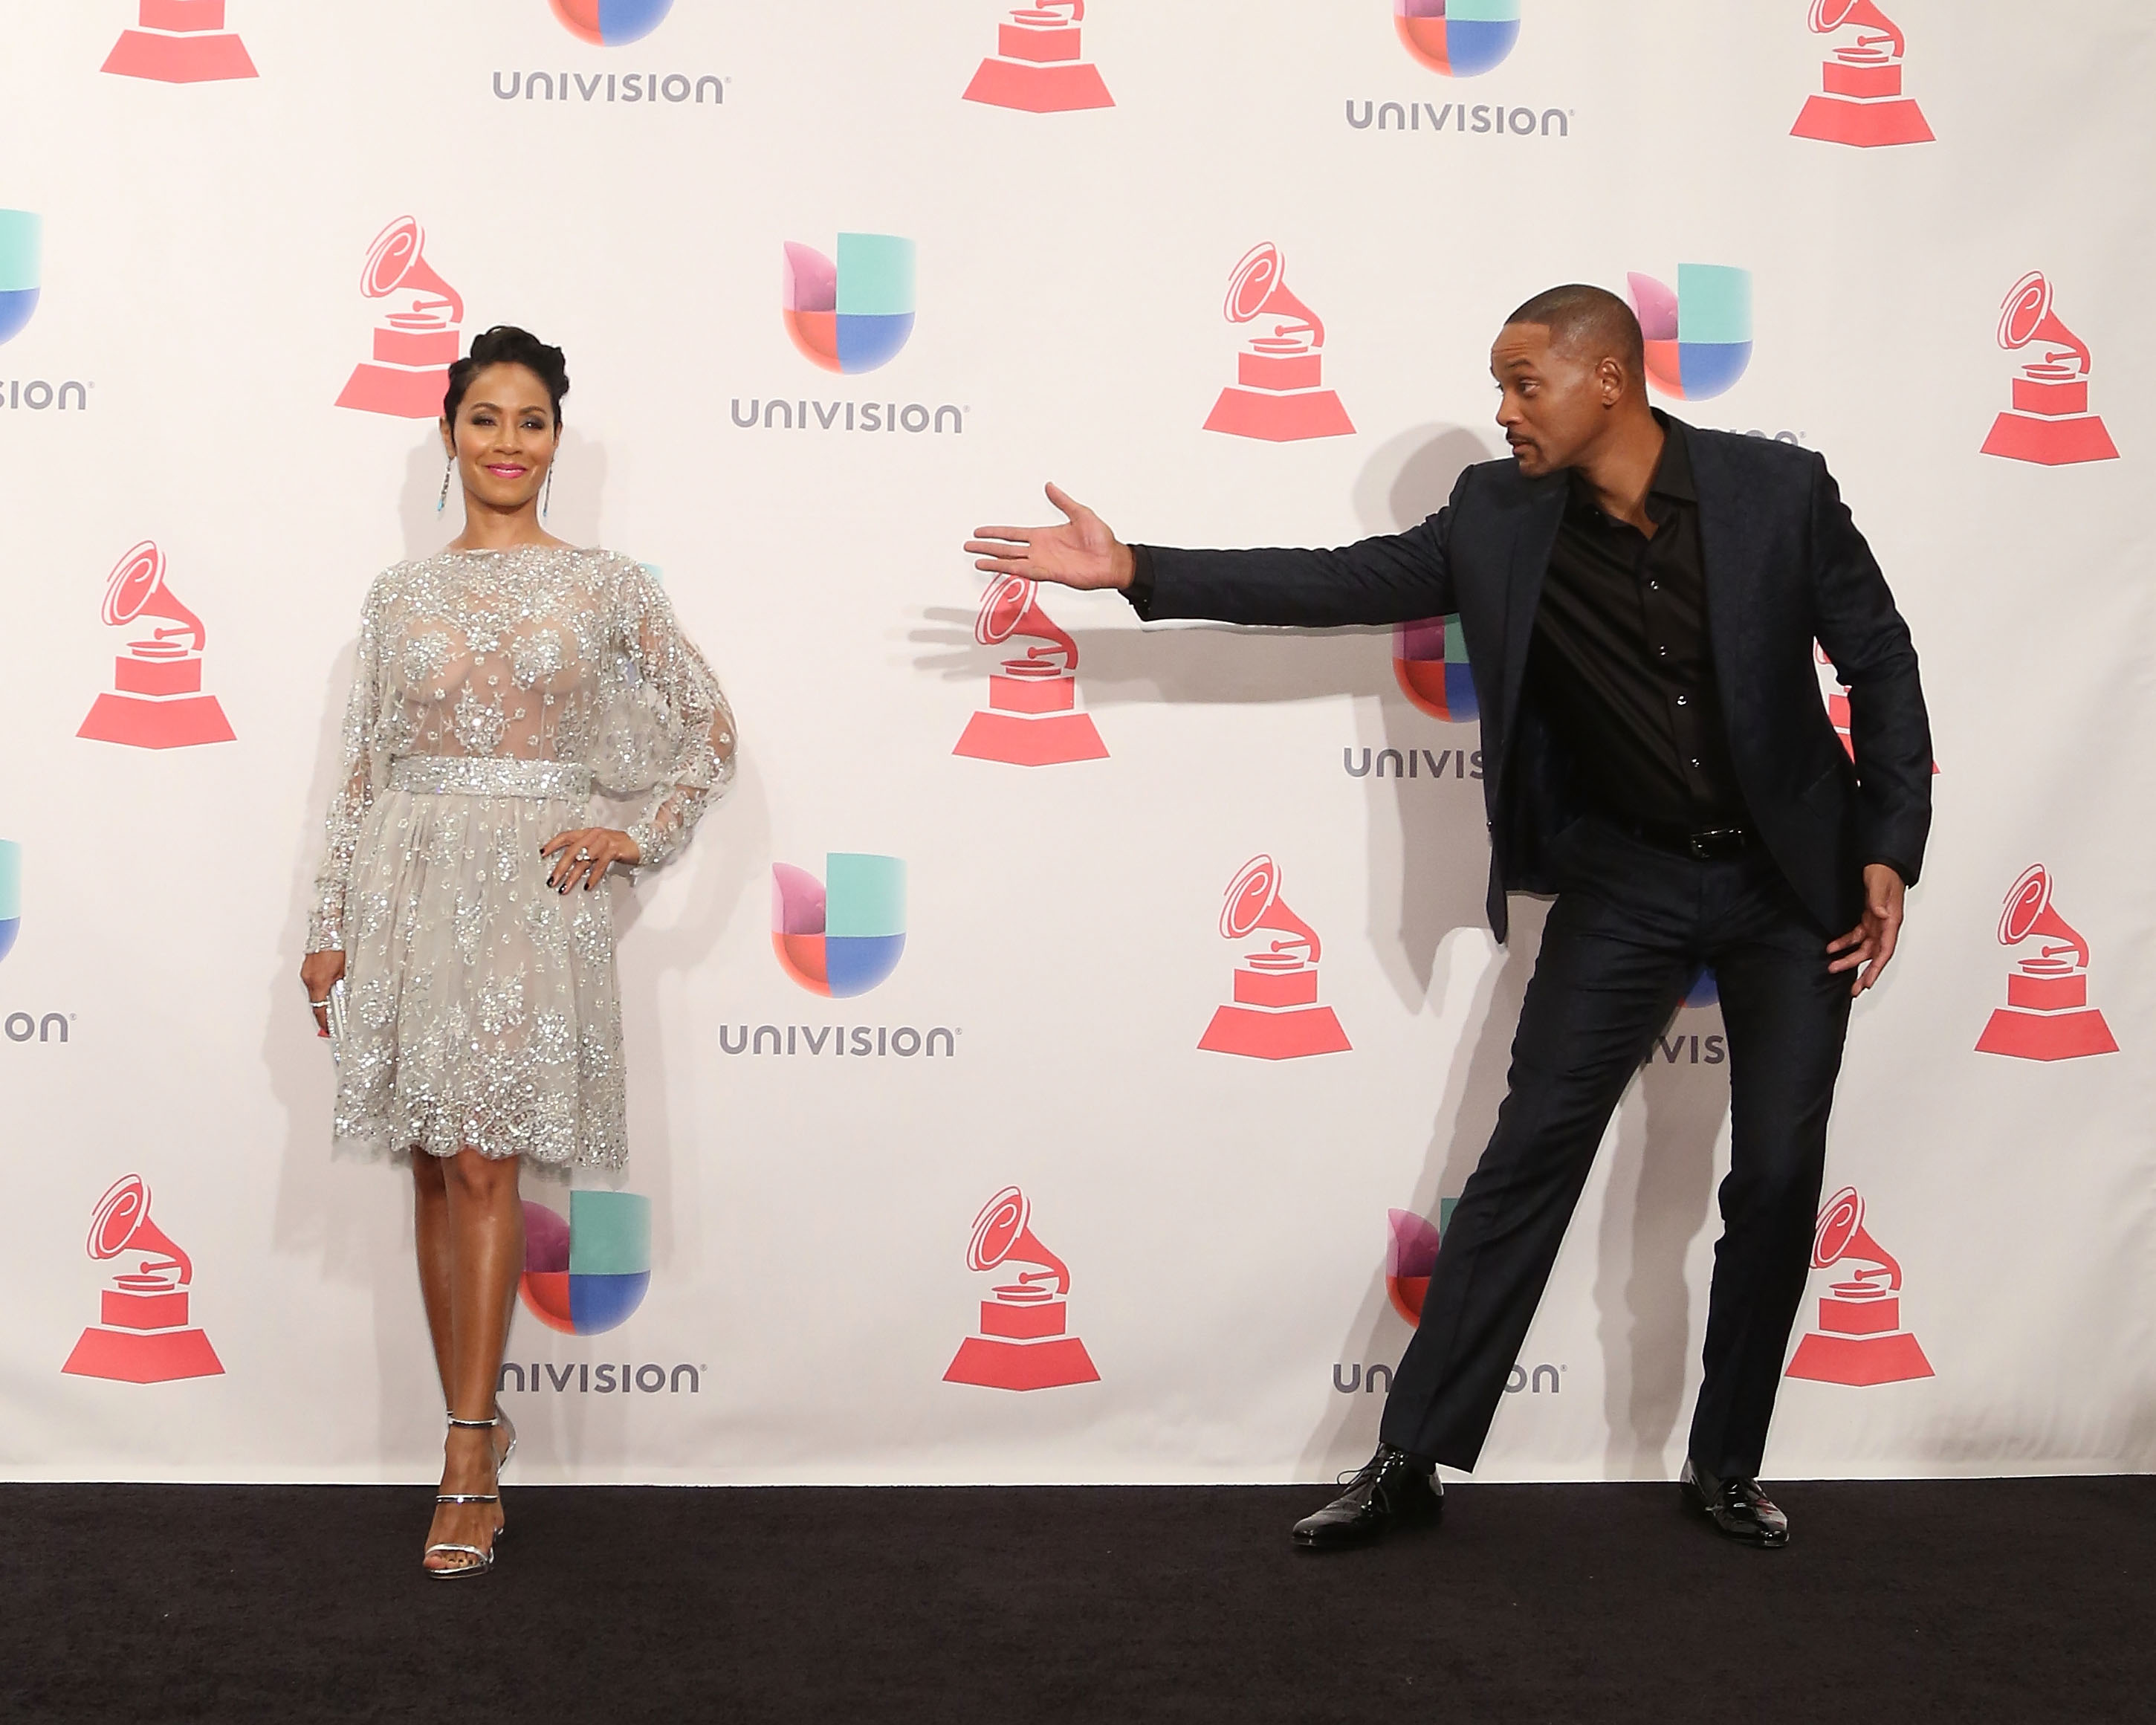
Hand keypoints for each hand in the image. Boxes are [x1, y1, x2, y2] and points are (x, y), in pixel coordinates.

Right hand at [299, 949, 344, 1035]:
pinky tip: (330, 987)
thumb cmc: (338, 945)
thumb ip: (343, 987)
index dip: (325, 1022)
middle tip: (333, 1022)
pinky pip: (313, 983)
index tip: (329, 1030)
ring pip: (314, 993)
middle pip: (316, 1003)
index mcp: (319, 982)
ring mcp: (306, 973)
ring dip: (324, 999)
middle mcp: (309, 979)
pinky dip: (321, 989)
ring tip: (335, 1004)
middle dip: (325, 1013)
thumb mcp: (346, 969)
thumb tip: (344, 999)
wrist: (328, 928)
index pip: (320, 1010)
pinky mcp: (307, 968)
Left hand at [542, 827, 639, 892]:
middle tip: (552, 880)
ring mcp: (604, 841)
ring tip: (565, 888)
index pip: (566, 836)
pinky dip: (593, 876)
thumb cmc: (618, 847)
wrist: (641, 842)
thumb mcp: (599, 846)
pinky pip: (600, 865)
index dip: (553, 844)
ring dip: (573, 875)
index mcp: (588, 833)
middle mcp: (594, 835)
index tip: (542, 854)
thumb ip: (585, 852)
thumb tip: (568, 867)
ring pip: (584, 859)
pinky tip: (587, 886)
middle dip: (560, 867)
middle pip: (572, 850)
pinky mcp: (614, 850)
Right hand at [966, 483, 1134, 590]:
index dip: (996, 532)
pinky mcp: (1049, 574)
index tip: (981, 531)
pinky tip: (998, 569)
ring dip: (994, 561)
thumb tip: (1050, 486)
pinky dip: (1010, 570)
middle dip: (987, 547)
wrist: (1112, 560)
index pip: (1013, 534)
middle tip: (969, 546)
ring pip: (1011, 561)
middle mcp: (1040, 550)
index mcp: (1044, 535)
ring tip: (977, 560)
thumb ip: (1063, 501)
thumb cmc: (1102, 540)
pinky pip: (1025, 572)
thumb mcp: (1081, 513)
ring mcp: (1043, 563)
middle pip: (1006, 548)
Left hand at [1827, 864, 1904, 996]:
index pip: (1885, 950)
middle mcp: (1885, 926)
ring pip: (1864, 948)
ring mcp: (1877, 924)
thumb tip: (1881, 916)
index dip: (1876, 968)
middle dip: (1864, 972)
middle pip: (1875, 955)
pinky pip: (1856, 936)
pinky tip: (1831, 948)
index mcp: (1892, 921)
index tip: (1867, 983)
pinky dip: (1844, 943)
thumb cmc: (1884, 872)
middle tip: (1852, 989)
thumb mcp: (1879, 884)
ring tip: (1832, 967)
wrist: (1881, 863)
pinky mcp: (1868, 919)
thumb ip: (1879, 900)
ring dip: (1849, 958)